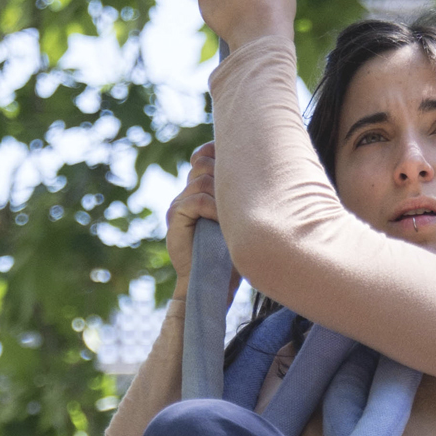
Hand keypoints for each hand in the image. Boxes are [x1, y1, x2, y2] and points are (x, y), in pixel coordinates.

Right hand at [165, 142, 241, 299]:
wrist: (211, 283)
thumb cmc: (231, 256)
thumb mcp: (238, 221)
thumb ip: (240, 196)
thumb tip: (261, 169)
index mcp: (200, 191)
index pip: (202, 156)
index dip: (215, 152)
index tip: (237, 158)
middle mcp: (187, 194)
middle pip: (203, 163)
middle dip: (223, 174)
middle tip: (238, 196)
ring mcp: (179, 204)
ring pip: (201, 180)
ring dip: (220, 194)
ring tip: (229, 215)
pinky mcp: (175, 216)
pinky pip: (197, 199)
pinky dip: (213, 208)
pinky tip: (222, 222)